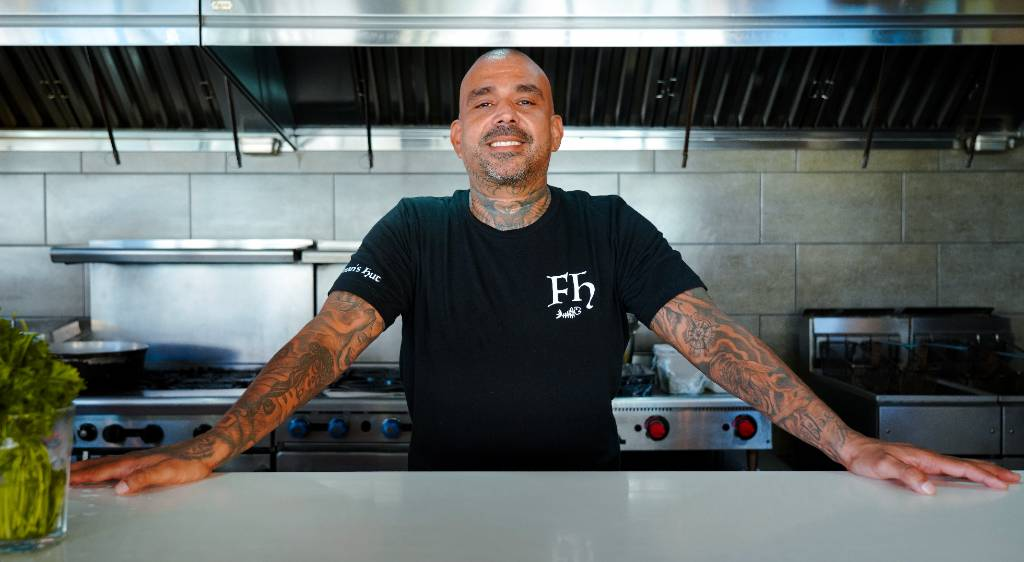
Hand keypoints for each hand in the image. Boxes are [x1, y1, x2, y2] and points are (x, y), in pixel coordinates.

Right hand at [71, 434, 225, 494]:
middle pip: (100, 464)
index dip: (83, 476)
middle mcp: (134, 458)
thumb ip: (143, 479)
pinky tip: (106, 470)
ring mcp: (139, 458)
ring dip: (90, 467)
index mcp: (135, 462)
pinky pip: (118, 464)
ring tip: (75, 471)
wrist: (207, 449)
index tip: (64, 479)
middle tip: (60, 474)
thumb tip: (119, 488)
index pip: (103, 470)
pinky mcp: (146, 460)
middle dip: (79, 469)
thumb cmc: (191, 461)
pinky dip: (105, 466)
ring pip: (108, 463)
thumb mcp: (167, 472)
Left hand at [839, 434, 1020, 493]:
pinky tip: (965, 476)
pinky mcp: (917, 464)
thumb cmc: (865, 455)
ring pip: (958, 465)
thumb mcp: (884, 466)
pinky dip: (962, 471)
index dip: (981, 475)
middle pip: (965, 464)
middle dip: (990, 471)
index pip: (959, 467)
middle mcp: (925, 457)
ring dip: (980, 470)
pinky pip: (946, 468)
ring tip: (997, 477)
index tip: (1000, 481)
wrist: (851, 448)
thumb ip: (907, 475)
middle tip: (1011, 478)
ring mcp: (922, 460)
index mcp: (923, 457)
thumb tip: (928, 486)